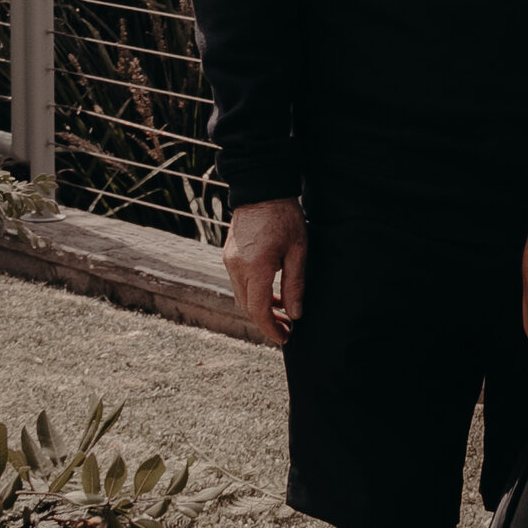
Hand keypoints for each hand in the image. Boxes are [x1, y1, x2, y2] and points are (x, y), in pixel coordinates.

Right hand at [222, 197, 307, 344]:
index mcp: (256, 267)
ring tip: (283, 314)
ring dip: (260, 309)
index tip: (285, 338)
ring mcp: (229, 261)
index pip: (258, 310)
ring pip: (241, 297)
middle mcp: (237, 267)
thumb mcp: (298, 251)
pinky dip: (253, 294)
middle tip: (287, 330)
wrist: (262, 189)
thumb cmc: (285, 217)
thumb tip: (295, 314)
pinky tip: (270, 294)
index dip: (271, 329)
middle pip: (247, 307)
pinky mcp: (228, 256)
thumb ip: (295, 285)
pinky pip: (239, 283)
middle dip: (266, 323)